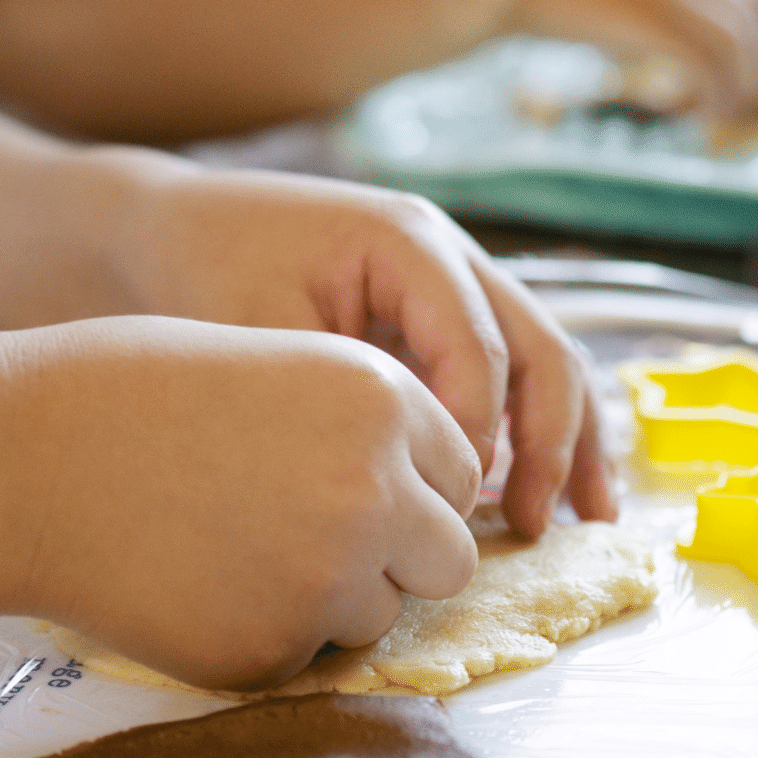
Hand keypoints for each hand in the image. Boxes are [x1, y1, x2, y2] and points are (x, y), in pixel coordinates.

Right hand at [8, 316, 480, 689]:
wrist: (24, 456)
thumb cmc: (144, 393)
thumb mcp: (283, 365)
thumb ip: (371, 426)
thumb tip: (431, 491)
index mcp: (381, 399)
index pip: (462, 473)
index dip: (415, 485)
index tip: (365, 484)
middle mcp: (373, 488)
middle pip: (451, 559)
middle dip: (402, 554)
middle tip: (327, 535)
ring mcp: (326, 577)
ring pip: (382, 612)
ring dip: (335, 593)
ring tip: (241, 545)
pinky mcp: (270, 650)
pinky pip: (307, 652)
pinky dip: (269, 627)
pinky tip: (202, 579)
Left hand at [112, 160, 616, 539]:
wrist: (170, 231)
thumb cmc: (205, 275)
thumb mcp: (262, 337)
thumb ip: (344, 403)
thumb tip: (420, 485)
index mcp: (410, 242)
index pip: (477, 348)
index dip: (474, 434)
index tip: (446, 507)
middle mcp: (449, 255)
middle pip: (541, 345)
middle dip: (552, 440)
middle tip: (534, 526)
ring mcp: (453, 282)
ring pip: (545, 356)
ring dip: (570, 436)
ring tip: (587, 516)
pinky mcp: (439, 318)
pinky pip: (509, 371)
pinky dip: (533, 428)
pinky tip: (541, 488)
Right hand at [496, 0, 757, 117]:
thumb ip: (646, 3)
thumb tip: (661, 44)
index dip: (753, 39)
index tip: (741, 74)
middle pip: (752, 17)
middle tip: (745, 103)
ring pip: (738, 44)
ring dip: (742, 87)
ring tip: (726, 117)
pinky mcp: (649, 25)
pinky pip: (706, 64)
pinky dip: (715, 94)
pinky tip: (702, 117)